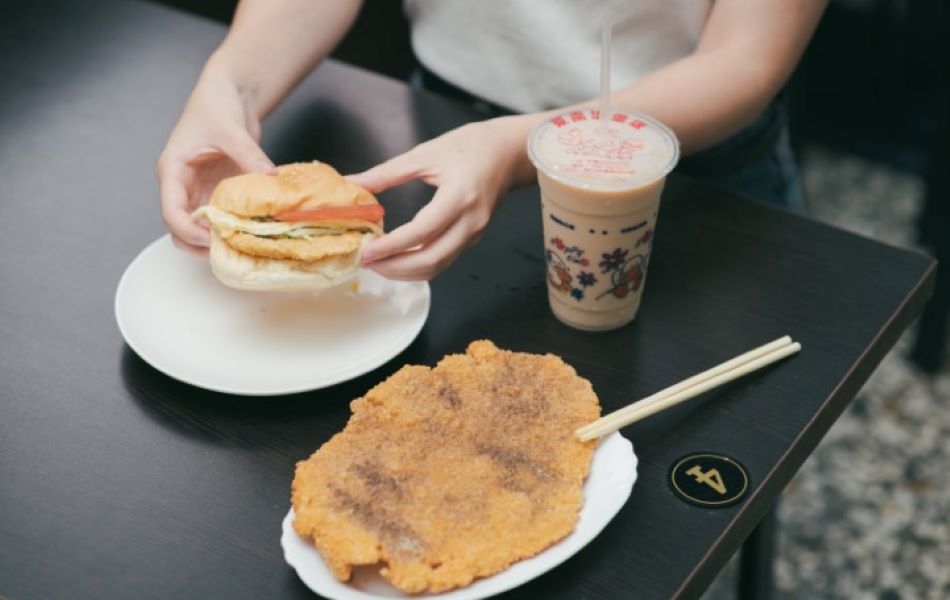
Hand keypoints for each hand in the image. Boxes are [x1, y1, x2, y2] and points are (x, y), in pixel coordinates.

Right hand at [155, 70, 275, 254]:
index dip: (189, 231)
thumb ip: (248, 154)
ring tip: (241, 248)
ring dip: (216, 240)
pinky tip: (251, 234)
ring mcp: (200, 190)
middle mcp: (182, 186)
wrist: (228, 93)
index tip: (212, 240)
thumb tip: (268, 178)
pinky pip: (220, 217)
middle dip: (200, 245)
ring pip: (199, 228)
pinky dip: (232, 228)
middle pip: (180, 229)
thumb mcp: (231, 129)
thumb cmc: (216, 104)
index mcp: (173, 171)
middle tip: (229, 251)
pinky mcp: (217, 191)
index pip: (171, 212)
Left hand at [349, 116, 533, 279]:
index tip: (367, 250)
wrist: (508, 152)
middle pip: (431, 259)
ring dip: (405, 272)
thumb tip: (352, 182)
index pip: (422, 231)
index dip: (392, 245)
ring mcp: (474, 233)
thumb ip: (386, 173)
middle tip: (367, 262)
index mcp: (459, 196)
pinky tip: (398, 258)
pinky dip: (419, 266)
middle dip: (395, 267)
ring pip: (438, 266)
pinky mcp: (472, 238)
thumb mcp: (424, 153)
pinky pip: (444, 260)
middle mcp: (471, 221)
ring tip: (378, 264)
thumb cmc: (469, 146)